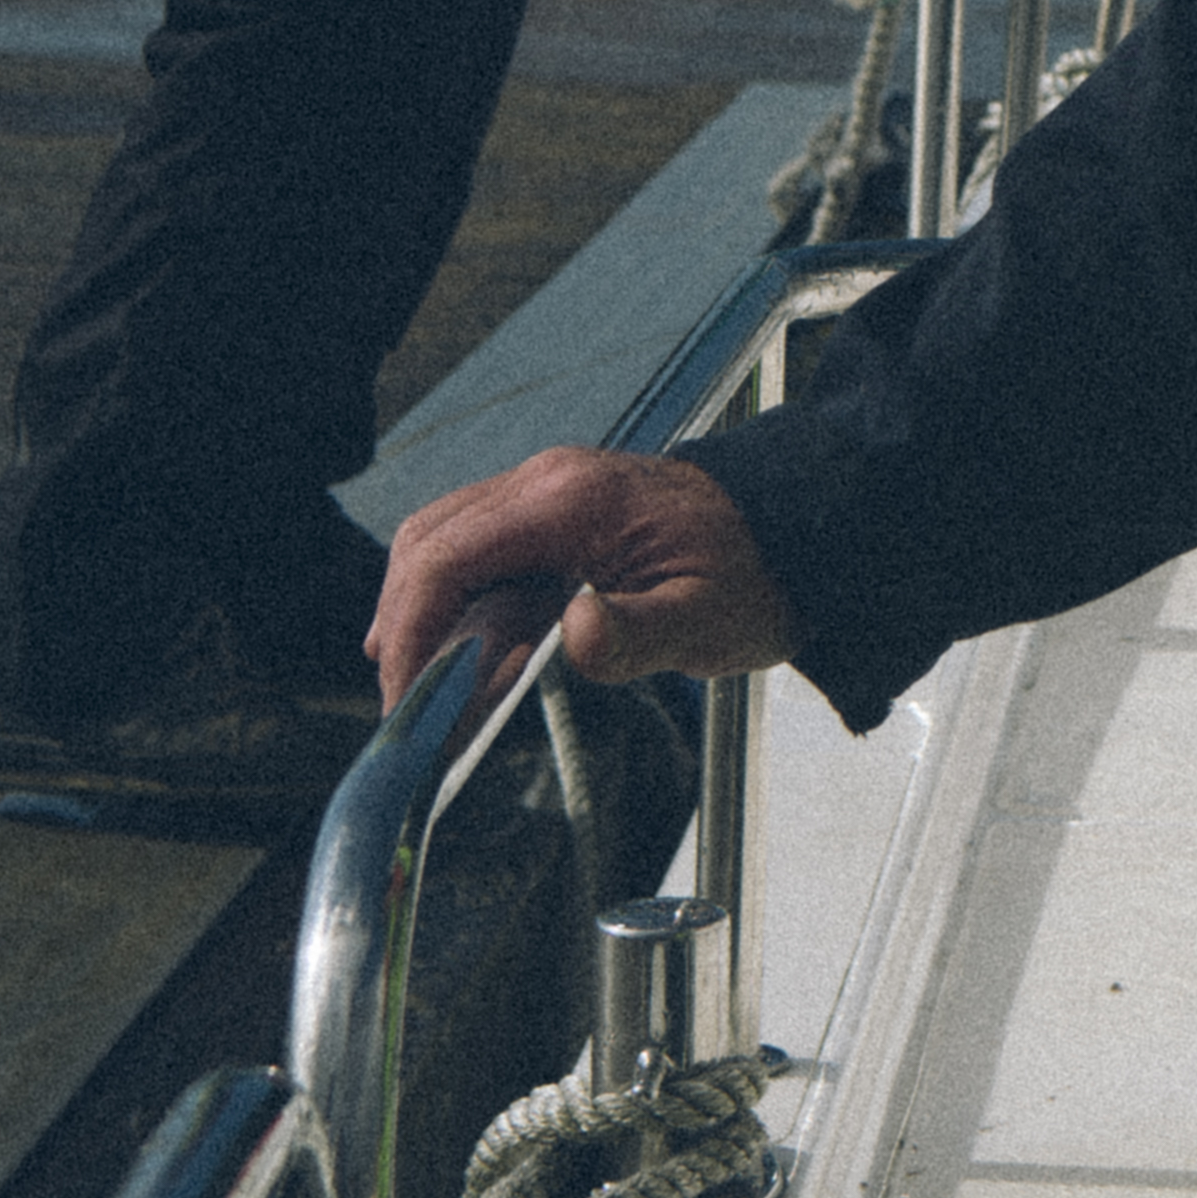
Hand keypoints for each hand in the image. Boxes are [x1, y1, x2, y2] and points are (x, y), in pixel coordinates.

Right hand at [369, 446, 799, 707]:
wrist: (792, 530)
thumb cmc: (753, 574)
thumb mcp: (707, 620)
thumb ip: (638, 634)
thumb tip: (576, 635)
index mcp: (570, 501)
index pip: (448, 557)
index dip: (411, 631)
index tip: (405, 701)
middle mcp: (545, 485)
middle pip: (428, 546)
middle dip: (404, 628)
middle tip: (408, 712)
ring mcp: (546, 496)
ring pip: (444, 547)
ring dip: (424, 618)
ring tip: (428, 698)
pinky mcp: (553, 518)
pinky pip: (481, 556)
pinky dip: (459, 610)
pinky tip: (466, 666)